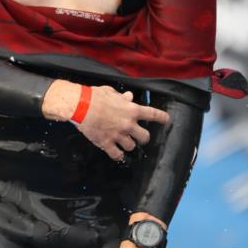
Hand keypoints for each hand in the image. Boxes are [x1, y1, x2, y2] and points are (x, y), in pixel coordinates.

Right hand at [42, 81, 169, 161]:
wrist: (80, 106)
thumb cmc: (94, 96)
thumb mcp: (111, 93)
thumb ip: (122, 98)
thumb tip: (129, 97)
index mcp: (132, 110)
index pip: (152, 114)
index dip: (161, 118)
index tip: (166, 120)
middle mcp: (128, 124)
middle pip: (145, 137)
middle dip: (143, 138)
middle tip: (139, 137)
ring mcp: (118, 135)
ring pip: (131, 147)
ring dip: (128, 145)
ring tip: (123, 142)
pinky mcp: (107, 143)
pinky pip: (117, 155)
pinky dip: (117, 155)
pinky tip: (116, 153)